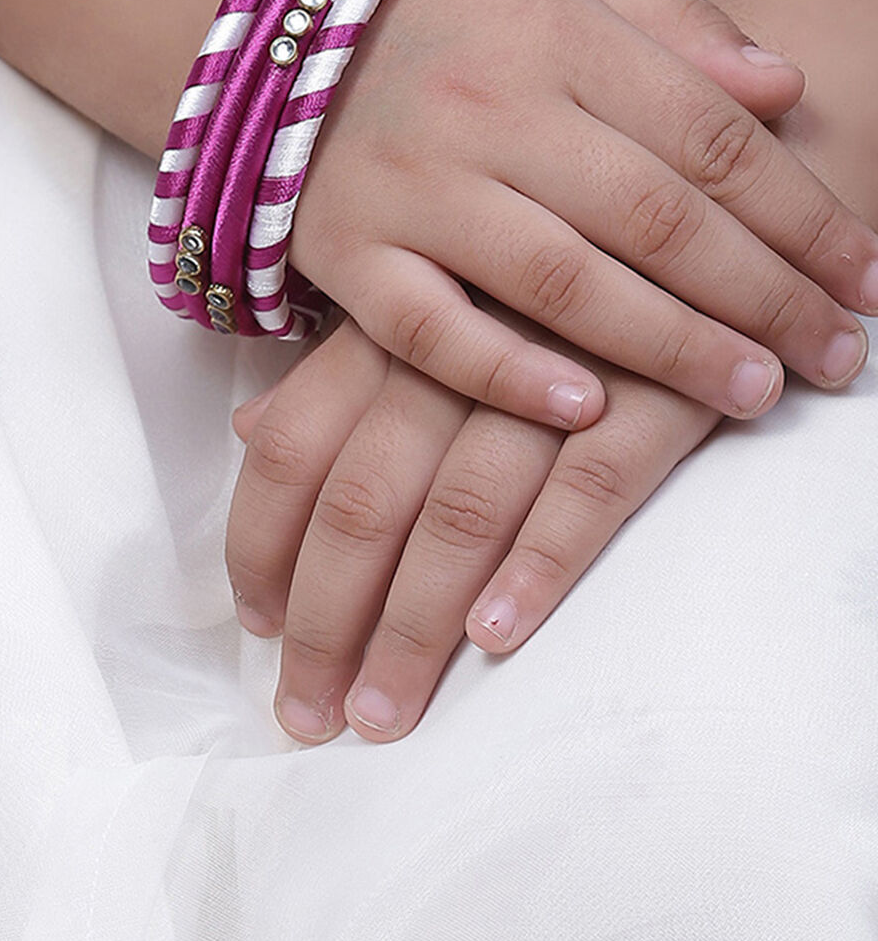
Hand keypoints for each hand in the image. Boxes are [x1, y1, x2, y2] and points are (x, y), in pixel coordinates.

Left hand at [228, 312, 718, 743]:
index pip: (295, 444)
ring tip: (385, 711)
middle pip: (365, 499)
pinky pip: (587, 491)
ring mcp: (557, 375)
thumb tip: (249, 431)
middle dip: (326, 618)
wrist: (691, 228)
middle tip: (312, 713)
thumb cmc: (544, 278)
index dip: (263, 544)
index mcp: (397, 326)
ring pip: (462, 511)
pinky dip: (537, 565)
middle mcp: (460, 351)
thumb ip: (339, 370)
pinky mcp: (653, 396)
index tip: (258, 628)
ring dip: (413, 625)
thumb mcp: (432, 301)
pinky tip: (495, 638)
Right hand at [289, 0, 876, 426]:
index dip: (802, 212)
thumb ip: (673, 23)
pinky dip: (505, 375)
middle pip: (653, 218)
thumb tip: (783, 87)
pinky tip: (585, 411)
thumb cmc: (446, 0)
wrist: (283, 21)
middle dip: (763, 295)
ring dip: (668, 346)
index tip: (865, 275)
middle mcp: (489, 111)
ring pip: (557, 281)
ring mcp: (412, 187)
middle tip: (838, 356)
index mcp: (556, 36)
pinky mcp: (349, 251)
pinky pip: (428, 329)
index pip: (707, 135)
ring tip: (754, 393)